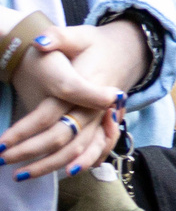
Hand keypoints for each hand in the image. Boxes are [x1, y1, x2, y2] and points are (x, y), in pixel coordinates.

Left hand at [2, 22, 138, 180]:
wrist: (128, 51)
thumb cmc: (96, 45)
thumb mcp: (79, 35)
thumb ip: (59, 37)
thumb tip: (40, 43)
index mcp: (85, 84)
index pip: (50, 113)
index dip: (25, 130)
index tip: (1, 142)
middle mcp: (95, 106)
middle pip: (61, 137)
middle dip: (30, 151)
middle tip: (1, 158)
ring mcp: (102, 118)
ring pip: (76, 149)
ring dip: (48, 165)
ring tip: (20, 175)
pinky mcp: (106, 125)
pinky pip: (96, 150)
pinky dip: (81, 163)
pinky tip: (62, 174)